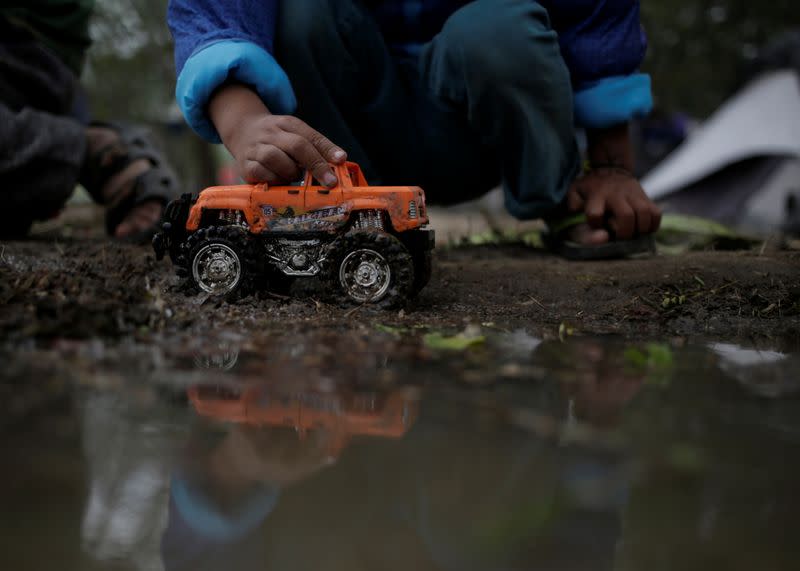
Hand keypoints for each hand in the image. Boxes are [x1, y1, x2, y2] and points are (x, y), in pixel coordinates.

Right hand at [209, 84, 346, 185]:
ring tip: (295, 176)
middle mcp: (271, 133)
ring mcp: (256, 148)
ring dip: (290, 171)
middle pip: (296, 145)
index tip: (341, 160)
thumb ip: (316, 147)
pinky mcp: (245, 165)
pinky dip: (273, 179)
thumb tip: (340, 161)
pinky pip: (260, 173)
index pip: (310, 135)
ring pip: (274, 157)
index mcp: (287, 124)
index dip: (327, 149)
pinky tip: (278, 181)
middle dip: (316, 164)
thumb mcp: (295, 134)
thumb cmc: (277, 139)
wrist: (241, 130)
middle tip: (330, 181)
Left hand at [566, 168, 661, 240]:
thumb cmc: (589, 188)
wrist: (610, 168)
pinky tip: (642, 229)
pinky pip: (656, 214)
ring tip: (632, 234)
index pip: (594, 214)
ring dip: (639, 230)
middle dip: (624, 233)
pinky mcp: (646, 197)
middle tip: (619, 236)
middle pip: (626, 217)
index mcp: (596, 195)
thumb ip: (574, 207)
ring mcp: (634, 195)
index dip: (595, 224)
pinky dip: (652, 226)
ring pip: (644, 215)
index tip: (596, 224)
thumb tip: (591, 223)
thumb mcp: (575, 193)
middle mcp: (616, 194)